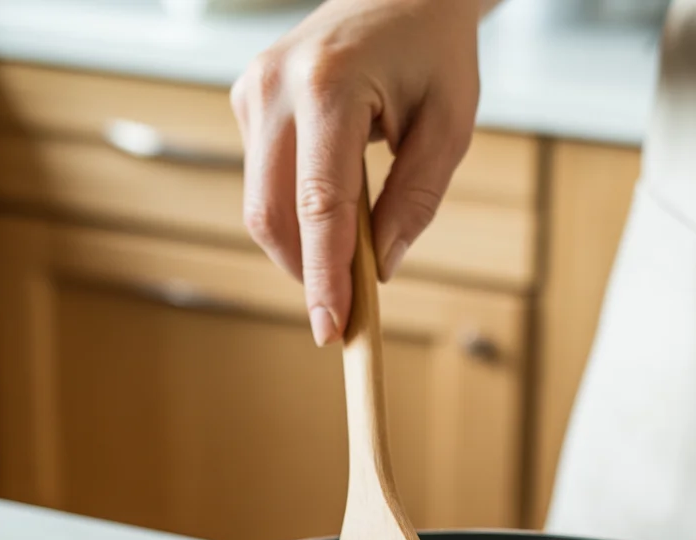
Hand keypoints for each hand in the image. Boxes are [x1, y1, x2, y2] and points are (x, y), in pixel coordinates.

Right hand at [230, 0, 486, 345]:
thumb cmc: (434, 54)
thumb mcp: (448, 129)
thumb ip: (414, 202)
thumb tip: (381, 271)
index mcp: (329, 86)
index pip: (319, 204)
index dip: (324, 275)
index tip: (331, 329)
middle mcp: (276, 87)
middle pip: (272, 214)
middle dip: (308, 273)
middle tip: (349, 311)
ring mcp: (252, 91)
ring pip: (261, 206)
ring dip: (303, 247)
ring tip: (353, 254)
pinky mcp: (248, 101)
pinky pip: (263, 183)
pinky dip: (297, 217)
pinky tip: (334, 211)